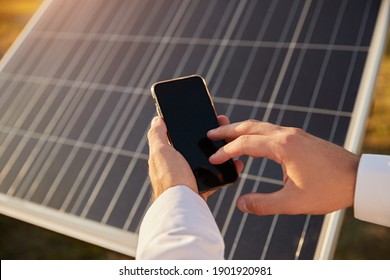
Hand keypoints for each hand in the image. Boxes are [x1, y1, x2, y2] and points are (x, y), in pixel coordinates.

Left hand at [147, 116, 242, 200]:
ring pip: (208, 159)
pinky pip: (216, 175)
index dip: (190, 124)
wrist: (183, 207)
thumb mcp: (160, 152)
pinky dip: (225, 169)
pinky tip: (234, 163)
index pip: (179, 134)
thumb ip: (157, 136)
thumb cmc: (170, 178)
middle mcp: (177, 165)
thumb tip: (156, 120)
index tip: (204, 115)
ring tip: (231, 141)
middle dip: (210, 135)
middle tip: (223, 125)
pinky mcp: (201, 187)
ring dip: (220, 150)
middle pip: (195, 145)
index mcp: (166, 155)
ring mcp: (189, 176)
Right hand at [207, 119, 359, 214]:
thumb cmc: (328, 189)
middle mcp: (286, 134)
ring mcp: (294, 133)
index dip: (226, 151)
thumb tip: (241, 204)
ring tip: (226, 135)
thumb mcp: (293, 202)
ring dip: (241, 129)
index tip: (213, 157)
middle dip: (228, 129)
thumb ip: (263, 204)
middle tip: (211, 133)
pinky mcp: (300, 137)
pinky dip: (255, 133)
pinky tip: (253, 144)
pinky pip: (271, 130)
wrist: (357, 178)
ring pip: (261, 125)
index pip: (245, 144)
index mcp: (282, 146)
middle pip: (249, 126)